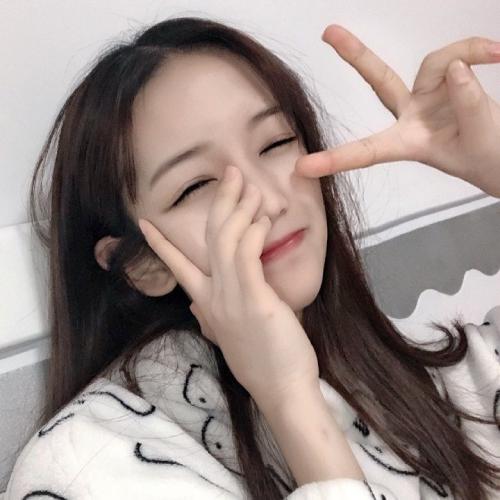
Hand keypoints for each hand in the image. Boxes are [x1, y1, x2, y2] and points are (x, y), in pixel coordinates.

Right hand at [138, 165, 318, 405]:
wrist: (280, 390)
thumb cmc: (263, 361)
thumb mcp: (228, 335)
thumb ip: (212, 315)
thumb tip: (197, 304)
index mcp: (206, 304)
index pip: (176, 268)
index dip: (160, 245)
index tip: (145, 223)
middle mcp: (212, 297)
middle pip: (208, 238)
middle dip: (219, 201)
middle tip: (229, 172)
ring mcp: (230, 298)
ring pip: (226, 240)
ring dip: (239, 207)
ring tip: (250, 183)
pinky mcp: (253, 300)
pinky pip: (246, 255)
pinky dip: (252, 231)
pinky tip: (262, 217)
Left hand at [295, 25, 499, 197]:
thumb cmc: (489, 159)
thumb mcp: (480, 141)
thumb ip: (469, 107)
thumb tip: (457, 67)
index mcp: (408, 145)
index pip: (368, 151)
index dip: (337, 159)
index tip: (303, 168)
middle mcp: (411, 118)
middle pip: (381, 81)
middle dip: (358, 57)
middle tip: (328, 32)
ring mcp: (427, 98)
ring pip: (435, 62)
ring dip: (466, 52)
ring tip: (496, 54)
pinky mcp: (447, 82)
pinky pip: (459, 56)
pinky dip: (478, 50)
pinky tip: (496, 54)